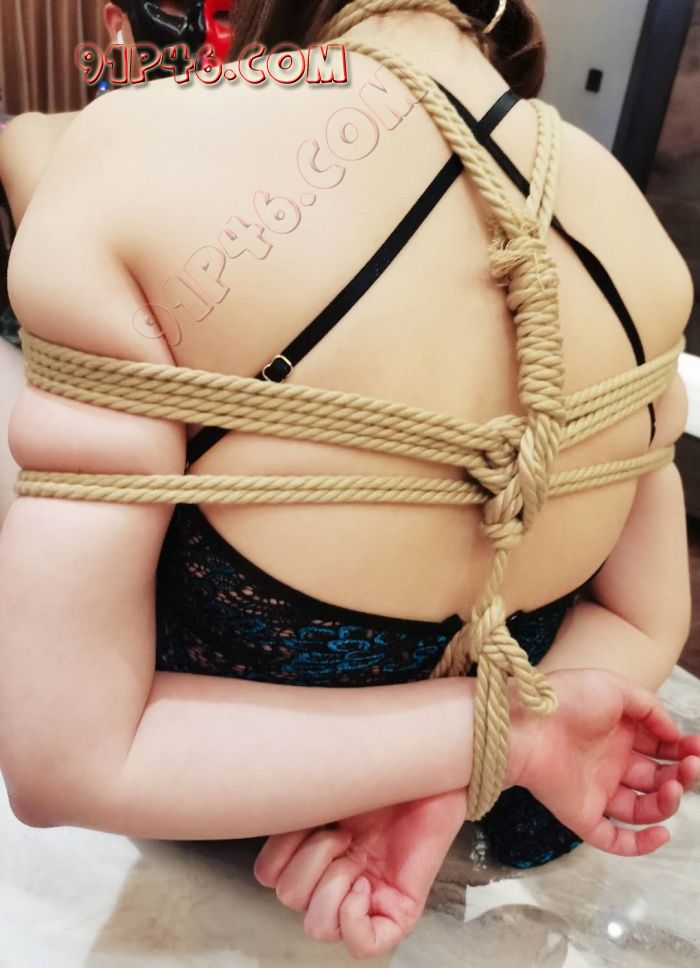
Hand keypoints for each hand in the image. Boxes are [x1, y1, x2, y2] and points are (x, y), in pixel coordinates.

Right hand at [253, 787, 468, 958]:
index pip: (268, 874)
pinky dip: (353, 919)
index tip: (313, 819)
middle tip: (342, 833)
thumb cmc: (384, 768)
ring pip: (316, 927)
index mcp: (314, 846)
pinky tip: (365, 885)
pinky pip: (361, 945)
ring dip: (331, 885)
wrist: (432, 766)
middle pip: (288, 898)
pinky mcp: (398, 912)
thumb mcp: (328, 783)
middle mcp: (335, 874)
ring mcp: (366, 895)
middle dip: (310, 861)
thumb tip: (265, 804)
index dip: (280, 851)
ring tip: (356, 854)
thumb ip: (294, 801)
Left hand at [514, 667, 699, 855]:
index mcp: (618, 732)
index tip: (695, 748)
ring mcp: (597, 790)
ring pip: (643, 809)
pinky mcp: (583, 815)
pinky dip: (642, 844)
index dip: (681, 750)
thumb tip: (674, 732)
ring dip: (668, 803)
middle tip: (691, 766)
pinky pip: (616, 839)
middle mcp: (610, 762)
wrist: (525, 724)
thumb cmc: (566, 700)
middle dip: (681, 774)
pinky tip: (662, 832)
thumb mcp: (614, 688)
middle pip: (657, 779)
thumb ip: (649, 707)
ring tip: (675, 787)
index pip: (660, 747)